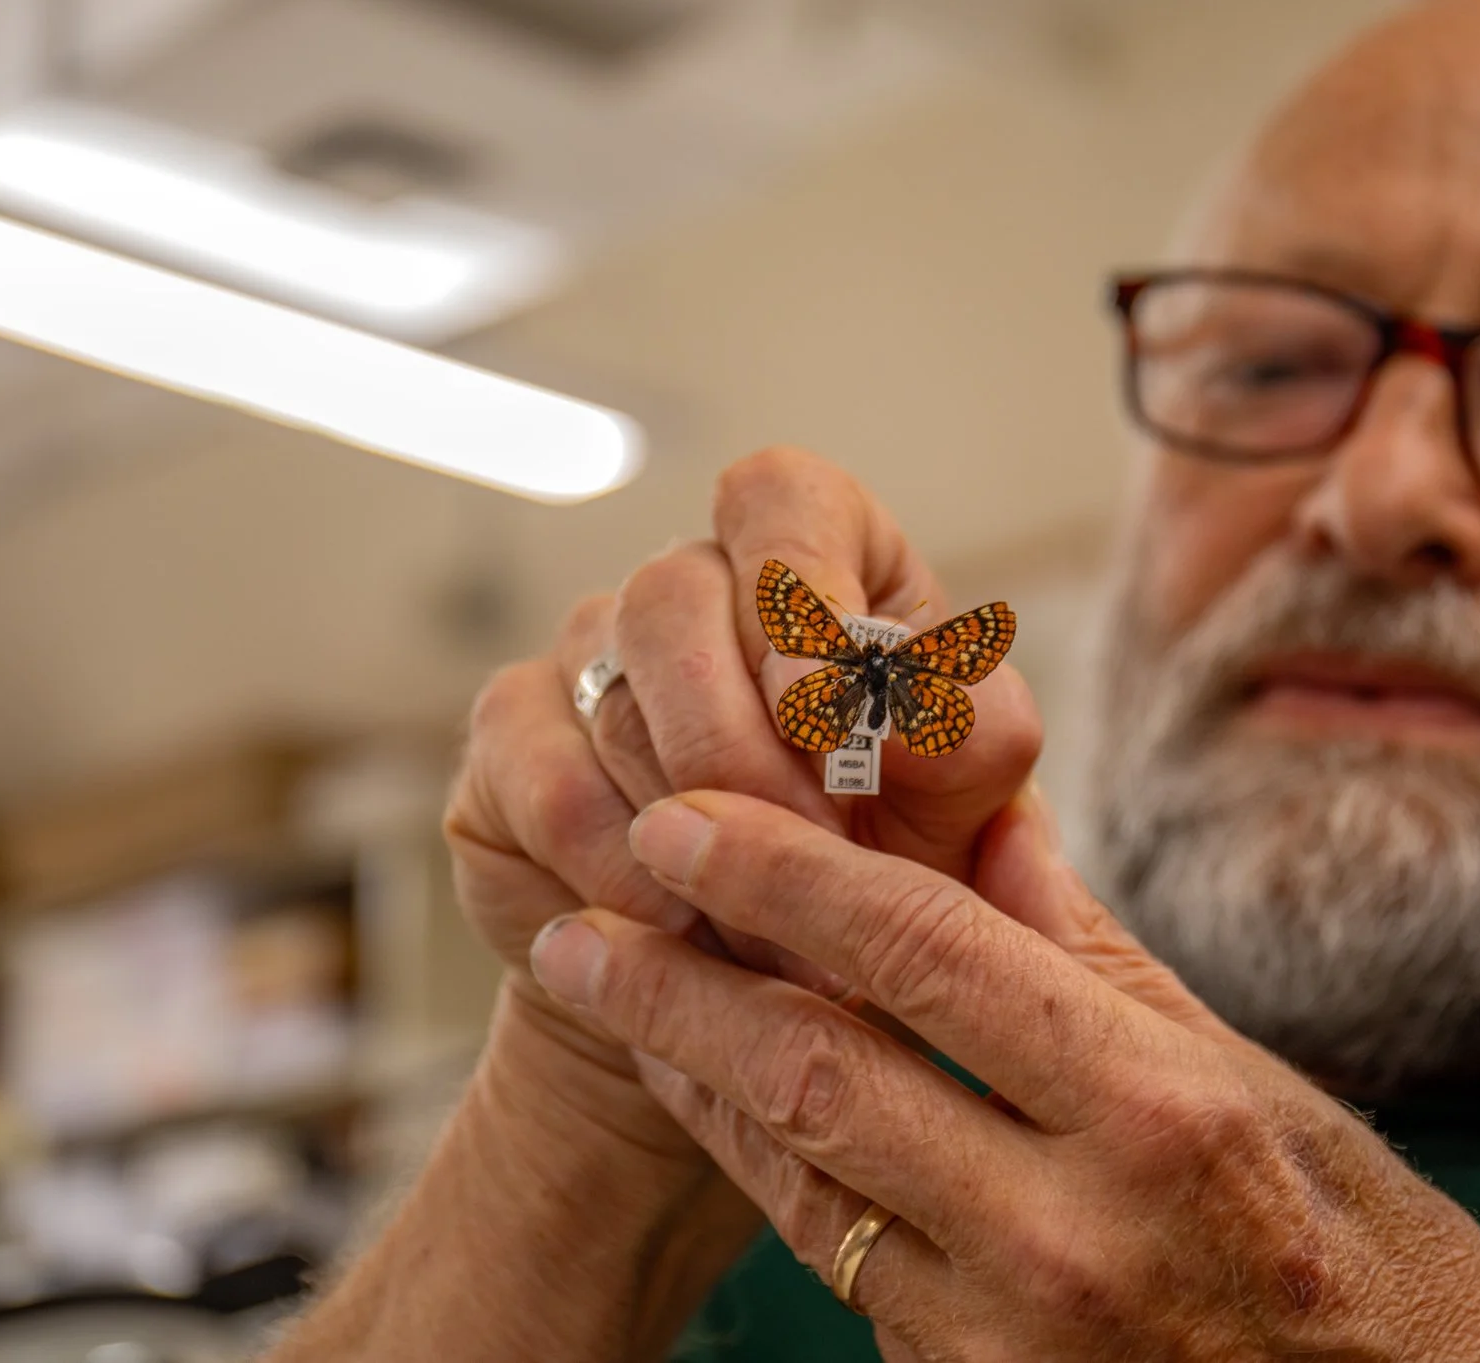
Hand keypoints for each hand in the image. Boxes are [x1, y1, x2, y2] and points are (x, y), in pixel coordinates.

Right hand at [391, 448, 1035, 1357]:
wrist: (774, 982)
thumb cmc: (890, 854)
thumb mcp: (965, 795)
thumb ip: (967, 734)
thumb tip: (899, 718)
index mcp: (810, 551)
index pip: (775, 496)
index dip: (795, 585)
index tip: (829, 709)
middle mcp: (685, 585)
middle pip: (670, 602)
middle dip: (747, 749)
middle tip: (817, 860)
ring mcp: (582, 658)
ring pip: (615, 710)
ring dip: (702, 835)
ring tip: (777, 930)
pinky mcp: (513, 748)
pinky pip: (552, 792)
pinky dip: (624, 872)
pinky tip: (679, 927)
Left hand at [526, 787, 1479, 1362]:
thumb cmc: (1369, 1275)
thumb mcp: (1268, 1097)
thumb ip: (1109, 965)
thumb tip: (995, 825)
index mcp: (1160, 1114)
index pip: (928, 956)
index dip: (787, 875)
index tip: (691, 818)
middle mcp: (1072, 1230)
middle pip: (824, 1069)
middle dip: (685, 979)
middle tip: (589, 907)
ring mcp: (1011, 1337)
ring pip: (803, 1175)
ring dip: (695, 1074)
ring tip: (615, 988)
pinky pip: (841, 1263)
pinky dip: (766, 1168)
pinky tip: (715, 1101)